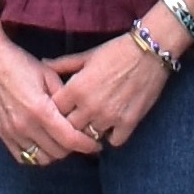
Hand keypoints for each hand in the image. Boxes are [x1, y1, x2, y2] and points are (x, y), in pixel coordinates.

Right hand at [0, 30, 100, 165]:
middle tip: (80, 139)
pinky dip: (36, 154)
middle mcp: (25, 125)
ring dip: (55, 152)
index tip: (96, 144)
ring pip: (41, 158)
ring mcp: (11, 131)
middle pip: (58, 152)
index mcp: (40, 110)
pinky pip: (23, 157)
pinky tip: (43, 143)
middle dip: (73, 148)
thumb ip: (66, 99)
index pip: (69, 139)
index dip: (87, 145)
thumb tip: (82, 116)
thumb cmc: (21, 64)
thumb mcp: (50, 76)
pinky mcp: (2, 133)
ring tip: (62, 141)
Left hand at [47, 33, 172, 148]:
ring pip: (90, 137)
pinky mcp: (129, 122)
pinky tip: (112, 127)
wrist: (151, 51)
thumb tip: (43, 64)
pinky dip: (112, 136)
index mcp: (76, 89)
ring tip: (93, 123)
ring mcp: (110, 116)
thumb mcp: (86, 56)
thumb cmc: (116, 51)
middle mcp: (90, 106)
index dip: (55, 111)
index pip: (54, 112)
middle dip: (70, 124)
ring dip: (90, 131)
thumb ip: (63, 64)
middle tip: (75, 120)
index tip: (60, 108)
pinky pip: (114, 141)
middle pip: (69, 128)